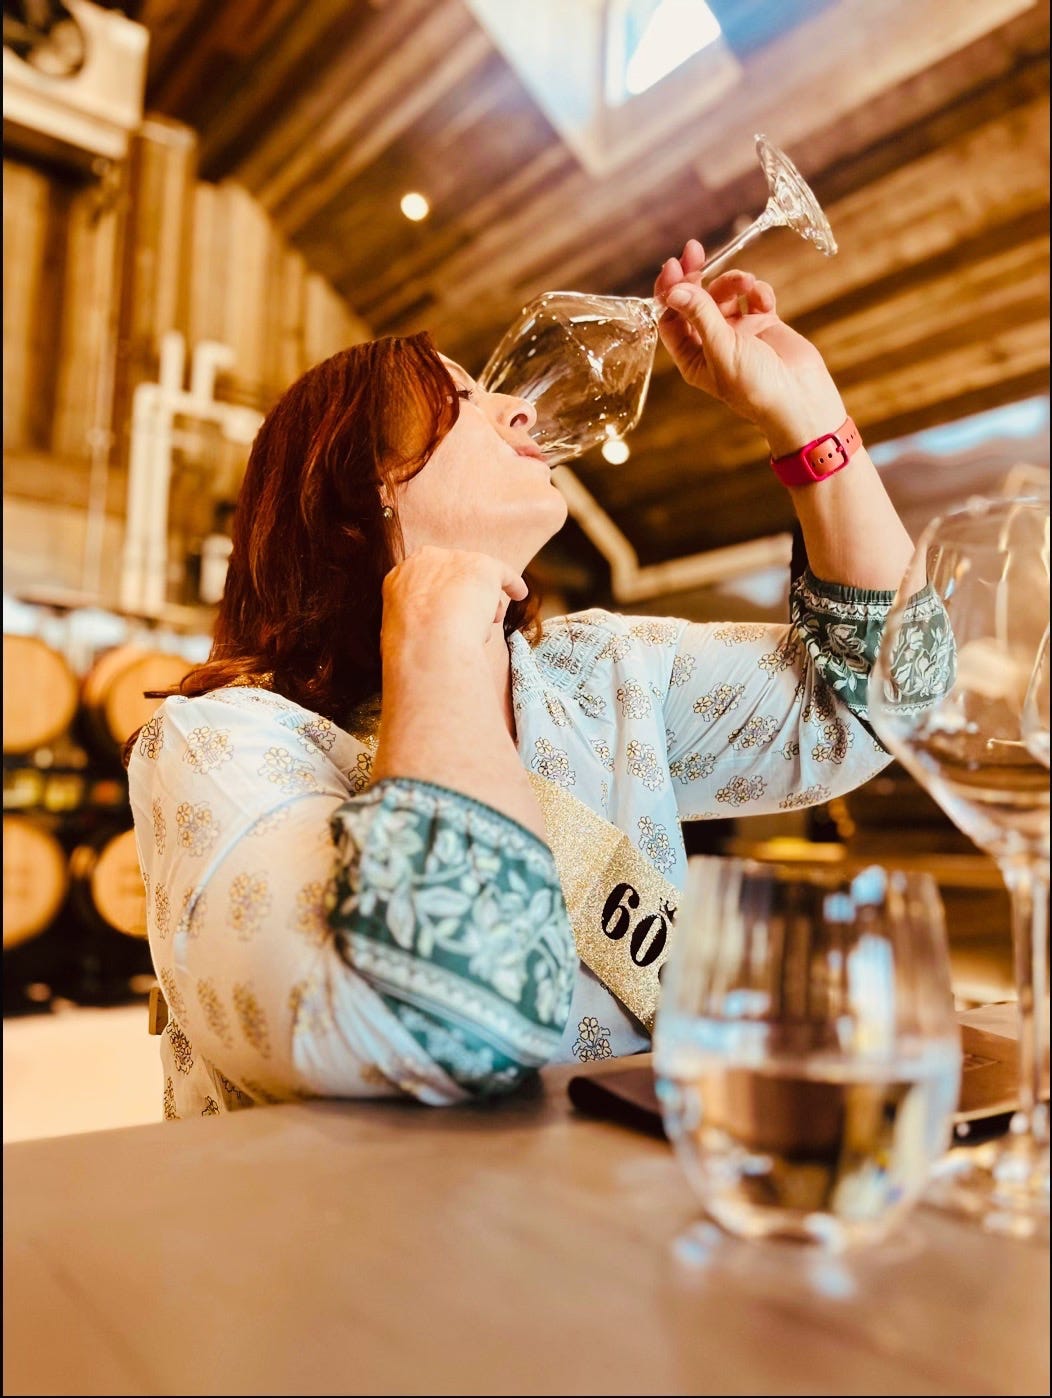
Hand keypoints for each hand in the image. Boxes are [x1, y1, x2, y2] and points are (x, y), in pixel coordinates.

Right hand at [381, 545, 526, 665]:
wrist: (429, 640)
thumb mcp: (400, 634)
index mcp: (399, 577)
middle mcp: (425, 560)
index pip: (424, 582)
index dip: (438, 599)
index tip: (445, 614)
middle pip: (450, 576)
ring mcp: (454, 560)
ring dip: (485, 599)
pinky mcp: (482, 566)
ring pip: (475, 578)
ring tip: (491, 622)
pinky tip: (520, 593)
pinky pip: (502, 573)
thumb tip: (427, 638)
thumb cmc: (413, 648)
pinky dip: (512, 583)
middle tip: (471, 619)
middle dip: (462, 596)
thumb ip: (414, 625)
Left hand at [654, 239, 846, 457]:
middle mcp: (712, 343)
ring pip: (725, 294)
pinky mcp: (764, 324)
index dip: (669, 292)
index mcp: (693, 357)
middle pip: (694, 301)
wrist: (801, 399)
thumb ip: (700, 316)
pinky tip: (764, 298)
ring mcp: (739, 333)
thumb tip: (674, 289)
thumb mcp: (723, 349)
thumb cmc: (756, 386)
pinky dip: (758, 292)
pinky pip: (754, 297)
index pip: (670, 319)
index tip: (673, 266)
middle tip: (694, 249)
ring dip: (732, 282)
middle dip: (694, 275)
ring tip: (746, 282)